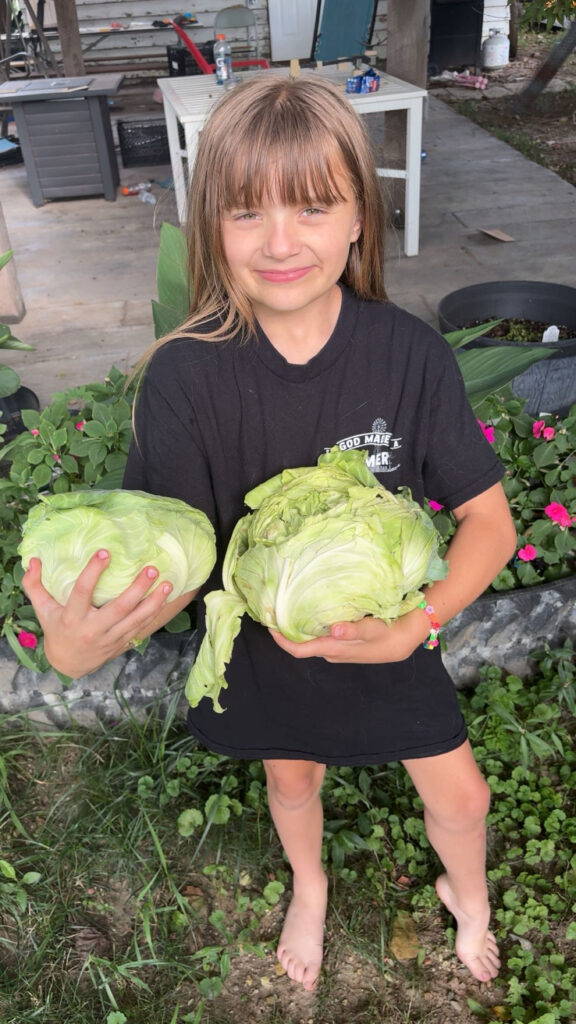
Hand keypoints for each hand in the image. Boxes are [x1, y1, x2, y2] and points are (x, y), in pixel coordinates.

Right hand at [22, 549, 174, 677]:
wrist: (68, 664)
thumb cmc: (56, 630)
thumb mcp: (42, 610)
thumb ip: (34, 585)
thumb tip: (34, 560)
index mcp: (72, 618)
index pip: (82, 592)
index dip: (93, 571)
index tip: (105, 552)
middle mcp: (93, 629)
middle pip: (119, 608)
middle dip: (137, 588)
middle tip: (151, 569)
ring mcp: (110, 638)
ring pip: (135, 619)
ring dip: (153, 602)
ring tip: (166, 583)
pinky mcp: (121, 643)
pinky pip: (141, 627)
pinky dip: (153, 613)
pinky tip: (164, 598)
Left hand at [269, 612, 425, 663]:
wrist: (406, 640)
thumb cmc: (389, 634)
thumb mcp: (373, 630)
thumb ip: (354, 630)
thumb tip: (334, 629)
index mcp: (332, 649)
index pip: (297, 649)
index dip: (280, 639)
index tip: (267, 622)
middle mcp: (330, 651)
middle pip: (300, 643)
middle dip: (286, 629)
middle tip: (274, 607)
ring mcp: (336, 648)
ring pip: (310, 638)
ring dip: (298, 625)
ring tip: (289, 604)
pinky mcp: (343, 642)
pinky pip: (320, 634)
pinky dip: (312, 623)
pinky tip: (312, 608)